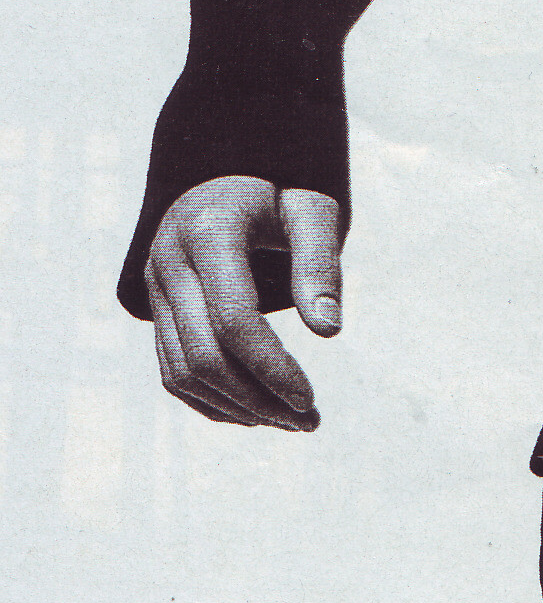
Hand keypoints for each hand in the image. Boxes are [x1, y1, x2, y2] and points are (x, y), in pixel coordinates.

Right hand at [145, 178, 342, 431]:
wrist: (227, 181)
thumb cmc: (282, 196)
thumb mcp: (312, 212)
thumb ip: (321, 265)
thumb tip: (328, 331)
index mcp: (209, 232)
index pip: (232, 318)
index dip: (271, 366)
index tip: (310, 398)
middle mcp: (169, 262)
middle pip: (203, 354)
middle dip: (257, 399)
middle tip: (309, 421)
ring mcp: (155, 289)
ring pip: (182, 373)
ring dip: (237, 409)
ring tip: (292, 421)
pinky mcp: (155, 312)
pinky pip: (172, 373)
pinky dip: (212, 402)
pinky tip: (258, 413)